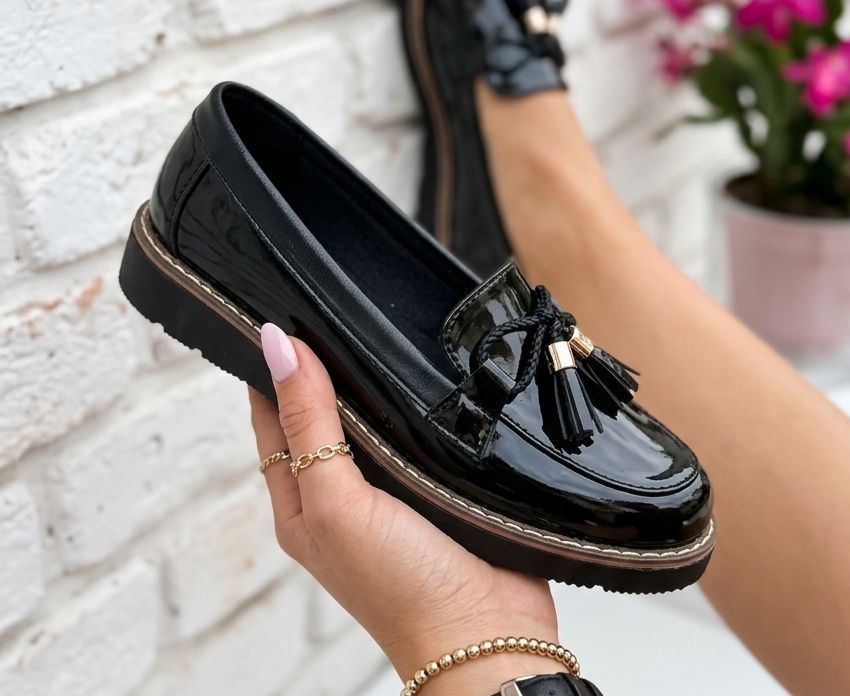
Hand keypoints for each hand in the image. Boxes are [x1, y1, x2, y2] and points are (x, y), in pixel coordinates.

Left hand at [249, 323, 558, 693]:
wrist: (488, 633)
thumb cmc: (402, 588)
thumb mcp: (337, 501)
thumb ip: (309, 424)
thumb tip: (279, 348)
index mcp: (302, 501)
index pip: (272, 416)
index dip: (272, 365)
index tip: (279, 311)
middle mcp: (341, 493)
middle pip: (320, 412)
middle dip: (320, 364)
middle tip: (325, 305)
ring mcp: (390, 489)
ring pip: (371, 416)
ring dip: (370, 380)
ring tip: (371, 324)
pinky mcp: (435, 483)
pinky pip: (417, 430)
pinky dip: (415, 402)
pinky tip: (423, 373)